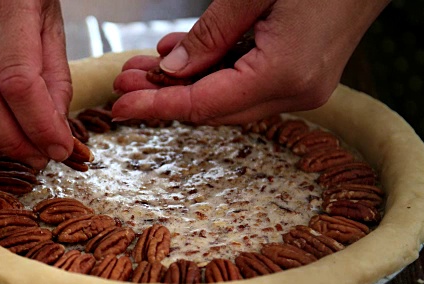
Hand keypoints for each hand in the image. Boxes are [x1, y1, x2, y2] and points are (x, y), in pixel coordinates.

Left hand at [112, 0, 388, 125]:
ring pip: (226, 98)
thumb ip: (209, 35)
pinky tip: (185, 56)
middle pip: (213, 107)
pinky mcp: (301, 77)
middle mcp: (296, 91)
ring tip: (145, 67)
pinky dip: (213, 72)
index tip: (121, 106)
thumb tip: (172, 70)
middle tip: (126, 79)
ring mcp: (301, 87)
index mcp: (285, 73)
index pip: (205, 103)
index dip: (158, 106)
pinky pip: (246, 83)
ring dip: (185, 83)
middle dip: (165, 95)